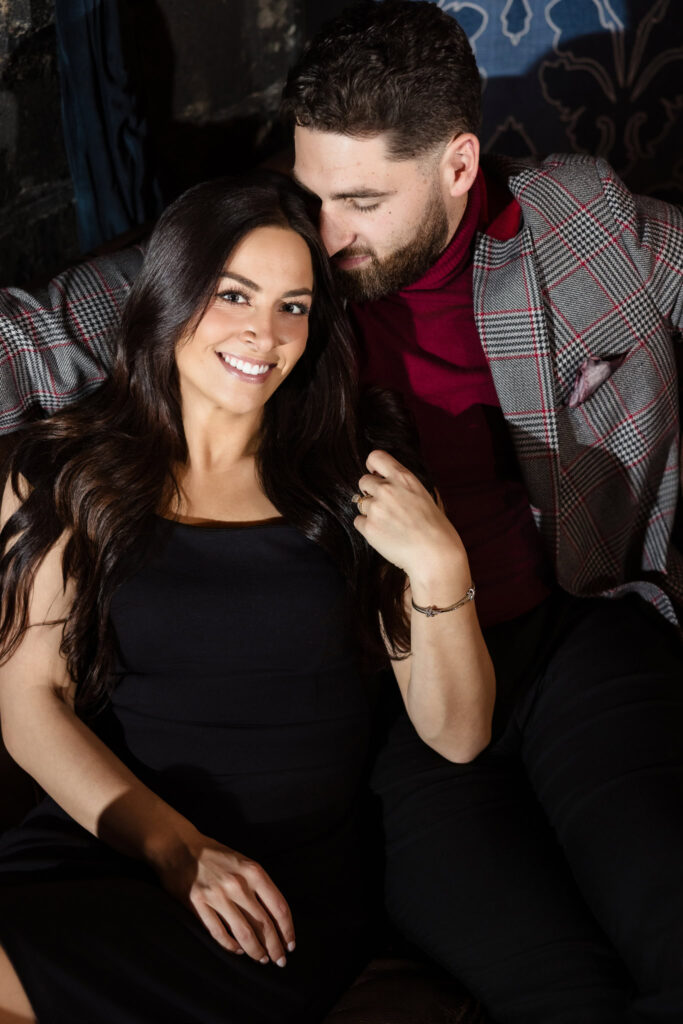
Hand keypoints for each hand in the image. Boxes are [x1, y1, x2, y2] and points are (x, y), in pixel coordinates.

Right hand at [154, 831, 294, 965]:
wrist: (179, 846)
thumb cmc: (215, 855)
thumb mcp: (243, 862)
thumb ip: (258, 885)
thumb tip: (275, 916)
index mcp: (253, 871)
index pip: (279, 907)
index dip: (287, 929)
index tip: (290, 944)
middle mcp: (238, 884)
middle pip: (263, 924)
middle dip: (274, 946)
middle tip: (279, 961)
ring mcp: (217, 895)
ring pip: (244, 933)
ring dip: (256, 950)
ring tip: (261, 959)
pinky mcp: (198, 904)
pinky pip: (219, 933)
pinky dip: (231, 946)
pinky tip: (238, 951)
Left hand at [353, 450, 467, 586]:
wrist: (435, 555)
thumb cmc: (436, 528)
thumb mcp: (425, 495)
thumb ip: (405, 486)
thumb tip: (388, 480)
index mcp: (404, 478)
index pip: (376, 457)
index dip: (372, 466)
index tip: (375, 475)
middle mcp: (387, 490)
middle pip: (363, 481)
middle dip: (370, 492)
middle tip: (383, 506)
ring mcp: (376, 508)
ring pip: (360, 503)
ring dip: (370, 512)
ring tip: (389, 524)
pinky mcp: (368, 528)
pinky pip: (358, 522)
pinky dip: (367, 528)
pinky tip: (384, 534)